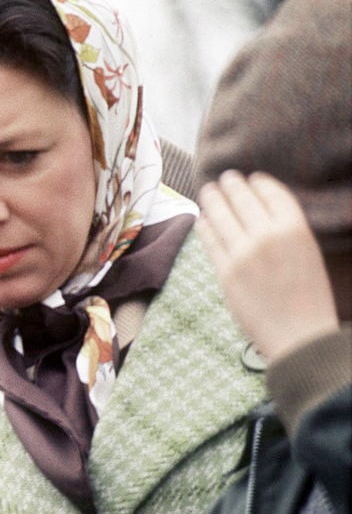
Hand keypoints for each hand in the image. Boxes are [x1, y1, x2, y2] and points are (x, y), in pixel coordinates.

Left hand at [196, 171, 338, 362]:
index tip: (251, 177)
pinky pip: (210, 240)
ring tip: (208, 191)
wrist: (298, 336)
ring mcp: (242, 253)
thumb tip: (259, 213)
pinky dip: (205, 226)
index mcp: (295, 229)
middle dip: (231, 185)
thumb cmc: (309, 298)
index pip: (271, 193)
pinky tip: (203, 219)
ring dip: (213, 200)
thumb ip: (285, 232)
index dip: (259, 182)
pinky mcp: (224, 271)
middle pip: (242, 199)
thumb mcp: (307, 254)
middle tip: (224, 178)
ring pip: (220, 216)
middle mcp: (267, 235)